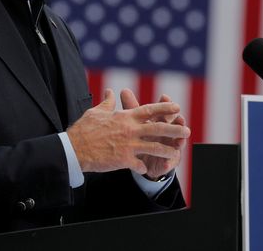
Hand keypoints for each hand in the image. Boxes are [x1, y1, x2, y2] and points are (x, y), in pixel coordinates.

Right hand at [66, 88, 190, 174]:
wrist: (75, 149)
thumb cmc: (84, 129)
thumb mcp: (96, 112)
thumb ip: (107, 102)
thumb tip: (110, 92)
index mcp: (125, 117)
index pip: (149, 110)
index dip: (164, 107)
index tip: (176, 106)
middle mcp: (130, 130)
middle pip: (158, 128)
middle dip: (174, 129)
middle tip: (187, 131)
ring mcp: (129, 146)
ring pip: (154, 147)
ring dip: (167, 150)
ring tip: (176, 153)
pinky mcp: (124, 160)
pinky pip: (139, 164)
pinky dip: (143, 167)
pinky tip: (146, 169)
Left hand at [120, 88, 187, 179]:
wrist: (143, 158)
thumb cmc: (142, 135)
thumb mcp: (136, 122)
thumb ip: (131, 107)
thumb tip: (124, 90)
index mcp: (160, 121)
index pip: (164, 109)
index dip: (165, 103)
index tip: (164, 96)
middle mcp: (168, 132)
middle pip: (175, 124)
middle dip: (178, 121)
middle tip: (179, 118)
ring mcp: (169, 146)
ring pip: (177, 142)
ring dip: (179, 141)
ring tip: (180, 140)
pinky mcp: (167, 161)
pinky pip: (169, 162)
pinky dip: (169, 162)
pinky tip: (167, 163)